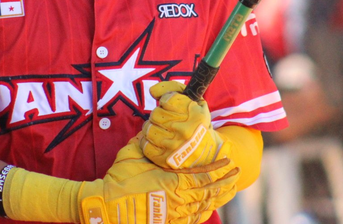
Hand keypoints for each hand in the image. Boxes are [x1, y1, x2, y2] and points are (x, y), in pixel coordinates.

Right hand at [78, 136, 238, 223]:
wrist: (106, 208)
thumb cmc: (118, 181)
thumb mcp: (132, 155)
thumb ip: (146, 142)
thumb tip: (150, 128)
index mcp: (172, 181)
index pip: (202, 175)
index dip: (217, 168)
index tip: (228, 160)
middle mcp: (178, 199)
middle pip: (208, 192)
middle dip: (224, 183)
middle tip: (236, 176)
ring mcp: (174, 215)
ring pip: (203, 206)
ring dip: (218, 198)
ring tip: (228, 190)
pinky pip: (191, 219)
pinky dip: (202, 212)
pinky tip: (208, 208)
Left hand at [140, 81, 222, 169]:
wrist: (207, 155)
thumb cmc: (197, 125)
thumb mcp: (195, 103)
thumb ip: (173, 89)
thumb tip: (152, 91)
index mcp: (194, 115)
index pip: (167, 100)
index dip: (166, 102)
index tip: (170, 107)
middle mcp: (184, 131)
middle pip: (155, 114)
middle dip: (159, 115)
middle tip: (166, 120)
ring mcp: (174, 146)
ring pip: (148, 128)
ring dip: (152, 128)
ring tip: (160, 130)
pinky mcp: (164, 159)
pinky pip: (145, 145)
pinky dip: (147, 141)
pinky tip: (156, 141)